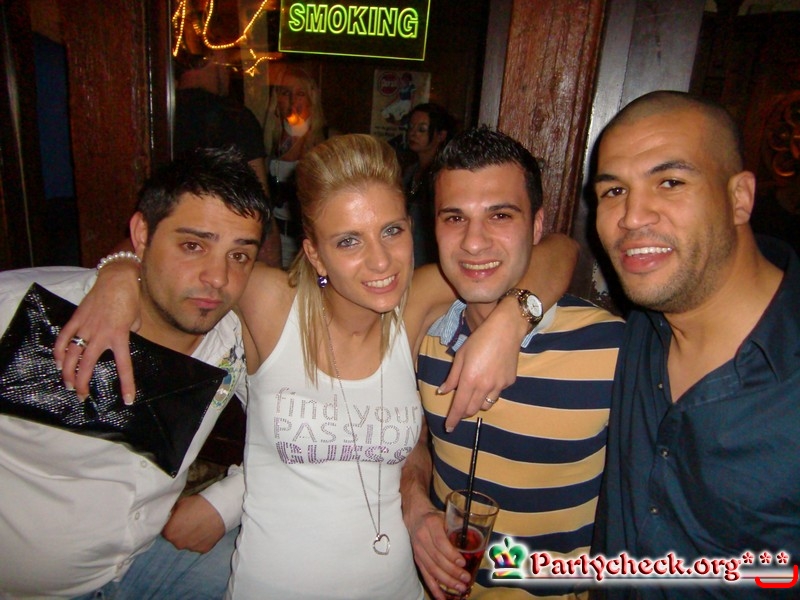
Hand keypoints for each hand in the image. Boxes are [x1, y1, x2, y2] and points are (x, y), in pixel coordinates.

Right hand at [53, 262, 141, 402]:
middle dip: (82, 384)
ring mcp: (86, 327)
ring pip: (71, 355)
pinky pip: (63, 337)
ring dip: (67, 372)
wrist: (117, 279)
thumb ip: (130, 334)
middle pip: (87, 366)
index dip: (126, 385)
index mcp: (120, 337)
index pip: (124, 366)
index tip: (128, 400)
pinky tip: (57, 361)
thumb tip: (124, 342)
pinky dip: (58, 350)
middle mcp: (101, 335)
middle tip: (81, 396)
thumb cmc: (130, 300)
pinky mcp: (76, 318)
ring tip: (68, 384)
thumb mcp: (136, 320)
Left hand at [162, 495, 225, 553]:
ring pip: (187, 543)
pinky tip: (206, 530)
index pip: (165, 531)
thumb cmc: (198, 504)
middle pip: (176, 539)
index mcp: (170, 533)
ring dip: (190, 537)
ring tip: (199, 526)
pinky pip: (198, 545)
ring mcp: (191, 548)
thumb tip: (171, 516)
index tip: (178, 520)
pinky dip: (201, 540)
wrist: (219, 509)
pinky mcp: (203, 550)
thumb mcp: (180, 504)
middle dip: (180, 532)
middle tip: (189, 522)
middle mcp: (178, 544)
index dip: (171, 525)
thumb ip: (173, 514)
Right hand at [408, 508, 470, 598]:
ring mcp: (418, 550)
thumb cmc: (436, 517)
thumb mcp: (447, 516)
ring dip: (446, 581)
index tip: (463, 562)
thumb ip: (460, 525)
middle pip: (436, 558)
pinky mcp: (417, 560)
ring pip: (431, 569)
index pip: (440, 541)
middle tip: (466, 579)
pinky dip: (434, 588)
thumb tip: (482, 537)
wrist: (415, 516)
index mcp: (432, 524)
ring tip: (460, 588)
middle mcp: (422, 538)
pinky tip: (442, 598)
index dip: (451, 554)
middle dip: (452, 571)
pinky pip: (425, 576)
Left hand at [437, 297, 522, 431]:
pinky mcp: (509, 382)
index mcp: (469, 379)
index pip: (460, 406)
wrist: (506, 330)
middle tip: (460, 407)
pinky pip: (497, 393)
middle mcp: (485, 386)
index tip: (449, 428)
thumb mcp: (461, 356)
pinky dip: (490, 391)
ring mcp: (499, 385)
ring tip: (475, 390)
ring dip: (477, 403)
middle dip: (464, 412)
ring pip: (486, 404)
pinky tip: (490, 377)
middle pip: (473, 410)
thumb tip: (443, 391)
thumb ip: (452, 377)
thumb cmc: (479, 339)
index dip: (454, 419)